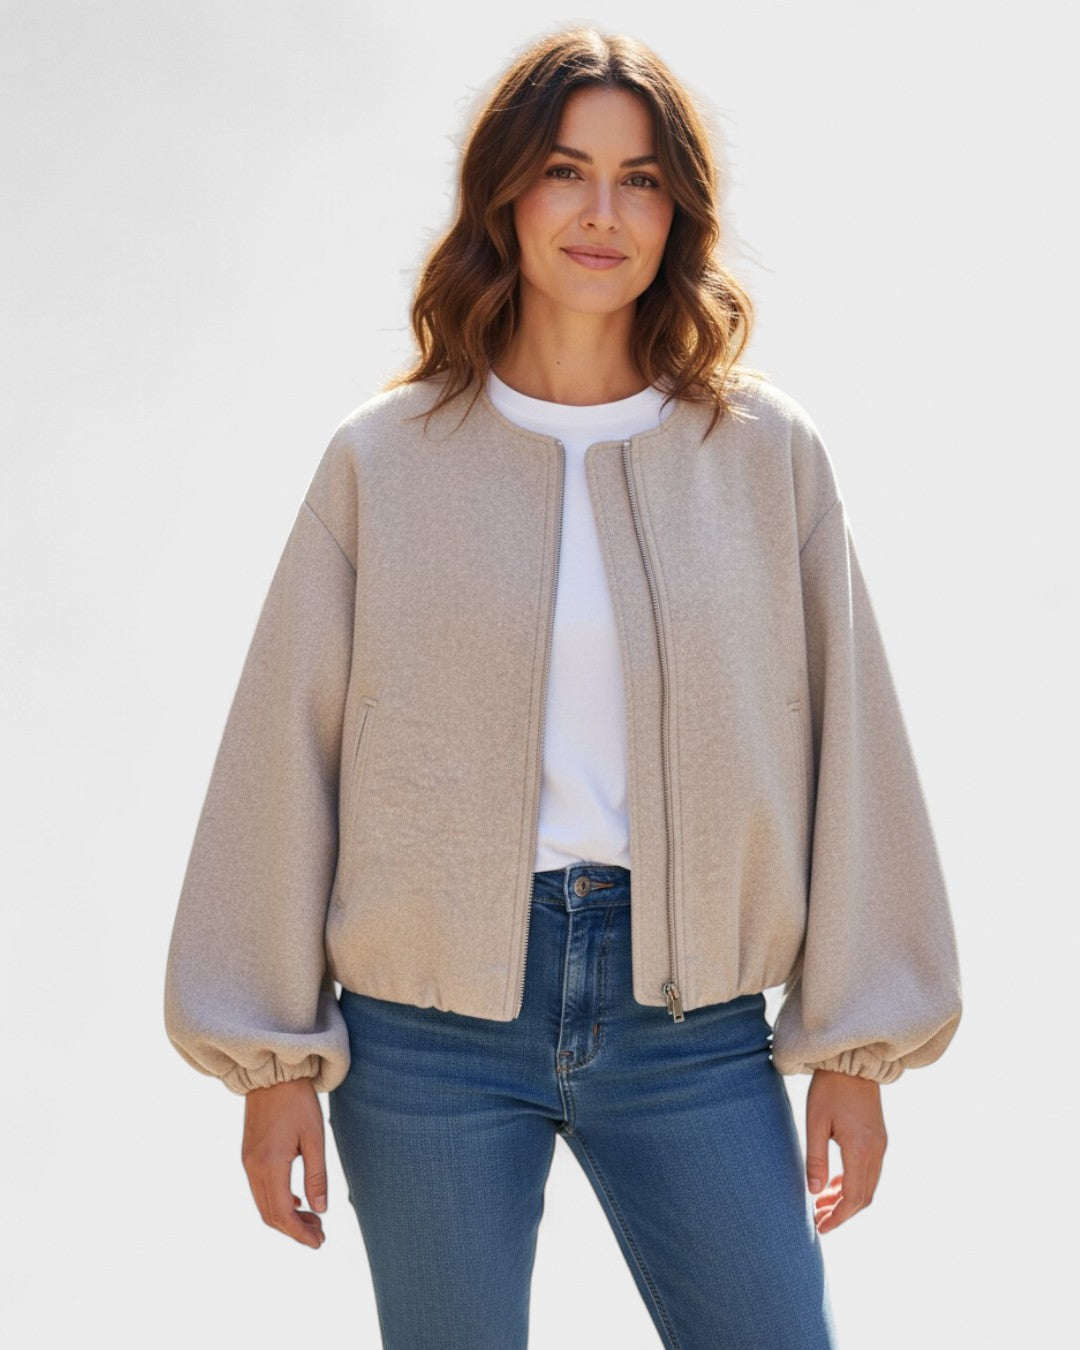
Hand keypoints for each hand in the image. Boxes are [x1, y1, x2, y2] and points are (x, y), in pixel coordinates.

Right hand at [241, 1077, 327, 1248]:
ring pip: (264, 1204)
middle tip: (321, 1234)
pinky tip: (298, 1201)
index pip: (282, 1214)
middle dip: (294, 1230)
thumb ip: (317, 1176)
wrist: (273, 1073)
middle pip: (270, 1214)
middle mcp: (253, 1167)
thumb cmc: (298, 1101)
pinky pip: (260, 1189)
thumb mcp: (314, 1137)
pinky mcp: (249, 1154)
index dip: (300, 1233)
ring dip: (286, 1217)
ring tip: (314, 1220)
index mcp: (270, 1165)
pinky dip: (278, 1201)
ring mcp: (247, 1161)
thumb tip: (321, 1210)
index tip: (319, 1243)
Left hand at [805, 1068, 886, 1233]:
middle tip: (819, 1220)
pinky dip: (853, 1183)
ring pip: (868, 1185)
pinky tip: (835, 1183)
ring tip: (822, 1204)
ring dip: (847, 1199)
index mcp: (861, 1149)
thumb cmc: (829, 1088)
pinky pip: (870, 1171)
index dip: (838, 1217)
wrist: (853, 1061)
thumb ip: (816, 1158)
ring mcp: (881, 1144)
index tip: (820, 1228)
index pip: (853, 1198)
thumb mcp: (816, 1122)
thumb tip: (814, 1193)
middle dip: (842, 1213)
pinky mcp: (878, 1137)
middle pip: (864, 1197)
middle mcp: (877, 1151)